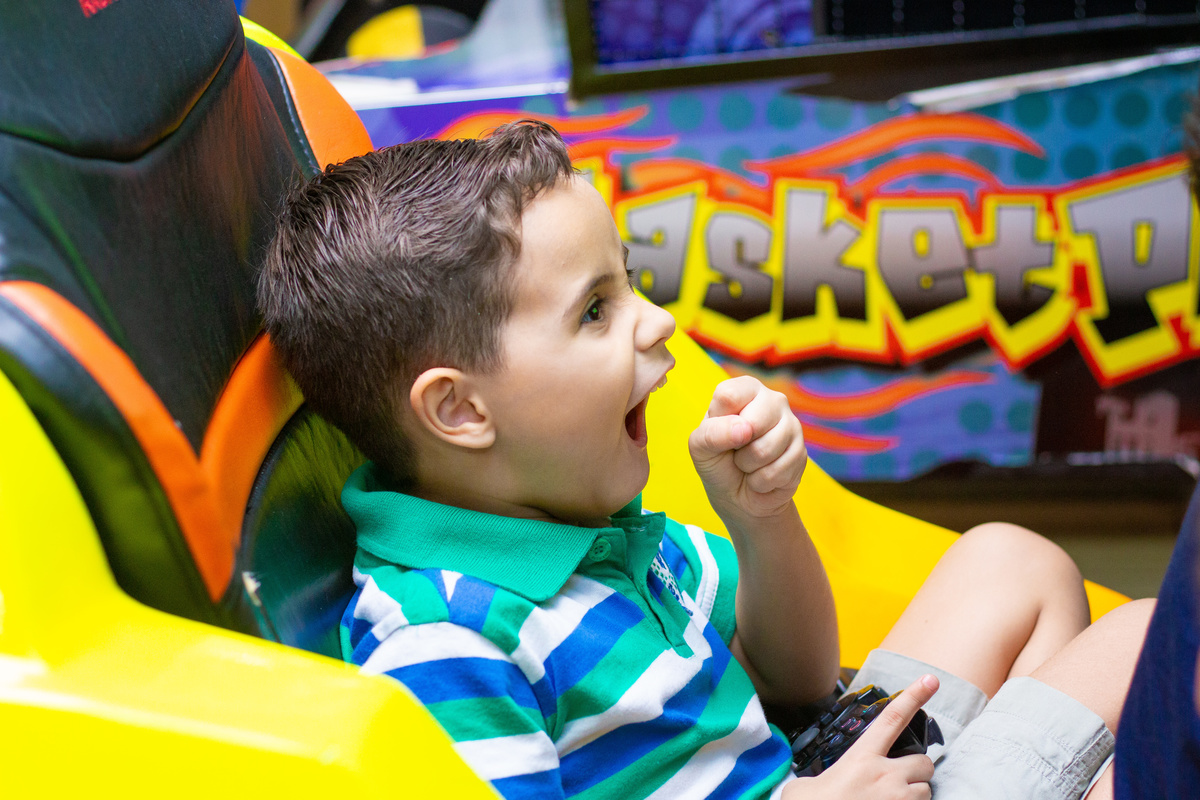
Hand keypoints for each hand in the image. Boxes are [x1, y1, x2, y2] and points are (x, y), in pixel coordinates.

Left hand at [689, 376, 806, 519]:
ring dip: (748, 467)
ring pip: (765, 449)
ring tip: (748, 464)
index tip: (719, 431)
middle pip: (752, 423)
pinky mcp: (801, 452)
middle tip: (736, 450)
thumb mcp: (700, 446)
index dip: (718, 422)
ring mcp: (792, 425)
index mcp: (745, 389)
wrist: (738, 496)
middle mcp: (773, 400)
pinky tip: (761, 476)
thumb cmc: (717, 462)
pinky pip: (777, 472)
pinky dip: (761, 482)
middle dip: (737, 448)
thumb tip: (744, 429)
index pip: (728, 396)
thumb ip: (712, 432)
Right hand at [782, 675, 939, 799]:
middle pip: (924, 762)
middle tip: (900, 780)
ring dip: (915, 794)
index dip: (913, 696)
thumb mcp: (803, 787)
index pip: (891, 719)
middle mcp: (885, 776)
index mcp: (860, 760)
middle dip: (917, 770)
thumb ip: (822, 777)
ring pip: (926, 790)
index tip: (931, 680)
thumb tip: (819, 783)